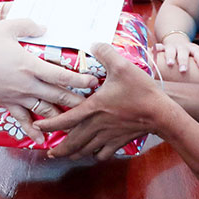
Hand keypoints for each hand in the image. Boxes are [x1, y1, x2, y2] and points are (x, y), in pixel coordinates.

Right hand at [0, 19, 96, 142]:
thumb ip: (27, 25)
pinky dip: (33, 131)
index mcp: (30, 66)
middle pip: (58, 96)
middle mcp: (27, 85)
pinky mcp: (7, 104)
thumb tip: (44, 26)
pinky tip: (42, 139)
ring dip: (61, 116)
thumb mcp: (6, 28)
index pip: (61, 75)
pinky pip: (23, 120)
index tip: (93, 82)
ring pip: (45, 110)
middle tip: (93, 104)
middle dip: (77, 101)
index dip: (79, 80)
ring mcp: (18, 97)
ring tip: (76, 120)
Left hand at [35, 43, 178, 157]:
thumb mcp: (122, 66)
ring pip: (86, 150)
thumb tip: (93, 43)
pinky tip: (94, 153)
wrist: (162, 113)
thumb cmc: (141, 90)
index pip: (65, 119)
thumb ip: (105, 53)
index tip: (37, 126)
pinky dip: (96, 155)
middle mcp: (97, 125)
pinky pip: (103, 153)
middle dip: (60, 149)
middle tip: (49, 151)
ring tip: (67, 155)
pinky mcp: (120, 141)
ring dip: (74, 153)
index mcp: (93, 108)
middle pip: (73, 142)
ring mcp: (109, 136)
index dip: (49, 124)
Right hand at [155, 32, 198, 73]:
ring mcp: (172, 47)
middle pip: (184, 54)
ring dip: (170, 56)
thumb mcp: (196, 53)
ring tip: (170, 64)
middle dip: (183, 61)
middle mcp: (182, 47)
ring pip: (171, 51)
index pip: (198, 53)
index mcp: (192, 49)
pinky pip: (158, 48)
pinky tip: (152, 51)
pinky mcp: (163, 47)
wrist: (175, 38)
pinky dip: (156, 50)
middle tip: (184, 70)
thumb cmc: (188, 52)